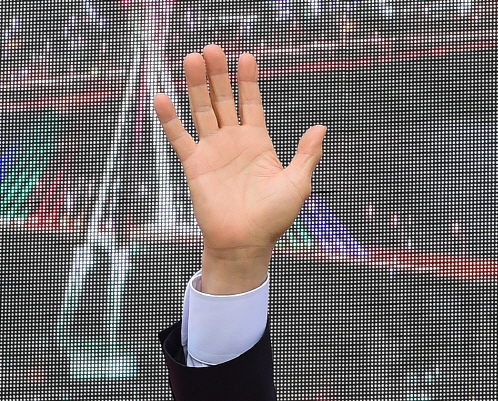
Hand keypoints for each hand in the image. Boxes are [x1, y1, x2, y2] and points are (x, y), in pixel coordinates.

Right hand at [153, 45, 325, 293]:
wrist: (246, 243)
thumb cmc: (274, 217)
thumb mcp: (297, 183)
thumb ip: (307, 155)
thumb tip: (321, 128)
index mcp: (259, 143)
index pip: (251, 104)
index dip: (248, 81)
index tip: (246, 57)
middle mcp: (234, 142)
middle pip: (223, 100)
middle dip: (218, 75)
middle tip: (212, 48)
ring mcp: (213, 151)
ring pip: (202, 110)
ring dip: (196, 86)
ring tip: (193, 59)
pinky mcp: (195, 164)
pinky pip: (180, 137)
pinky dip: (170, 119)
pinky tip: (163, 97)